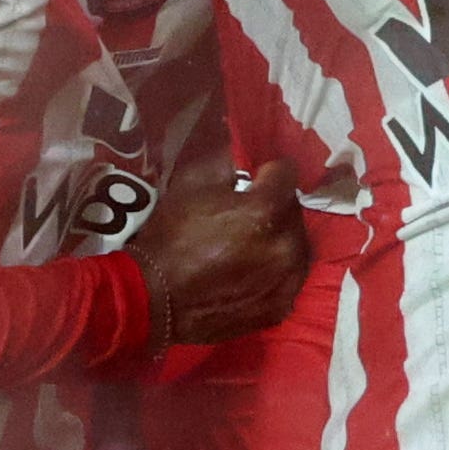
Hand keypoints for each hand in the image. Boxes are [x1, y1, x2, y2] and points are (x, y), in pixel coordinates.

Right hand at [130, 157, 309, 347]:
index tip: (250, 180)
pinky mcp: (279, 308)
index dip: (265, 173)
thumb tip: (231, 141)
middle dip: (273, 208)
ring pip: (294, 247)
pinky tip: (248, 275)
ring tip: (248, 247)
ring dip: (277, 241)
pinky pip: (286, 280)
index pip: (286, 173)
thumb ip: (220, 156)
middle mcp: (287, 246)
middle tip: (244, 216)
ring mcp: (287, 282)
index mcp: (267, 210)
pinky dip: (273, 274)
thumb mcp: (190, 185)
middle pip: (293, 212)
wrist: (154, 300)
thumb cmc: (172, 238)